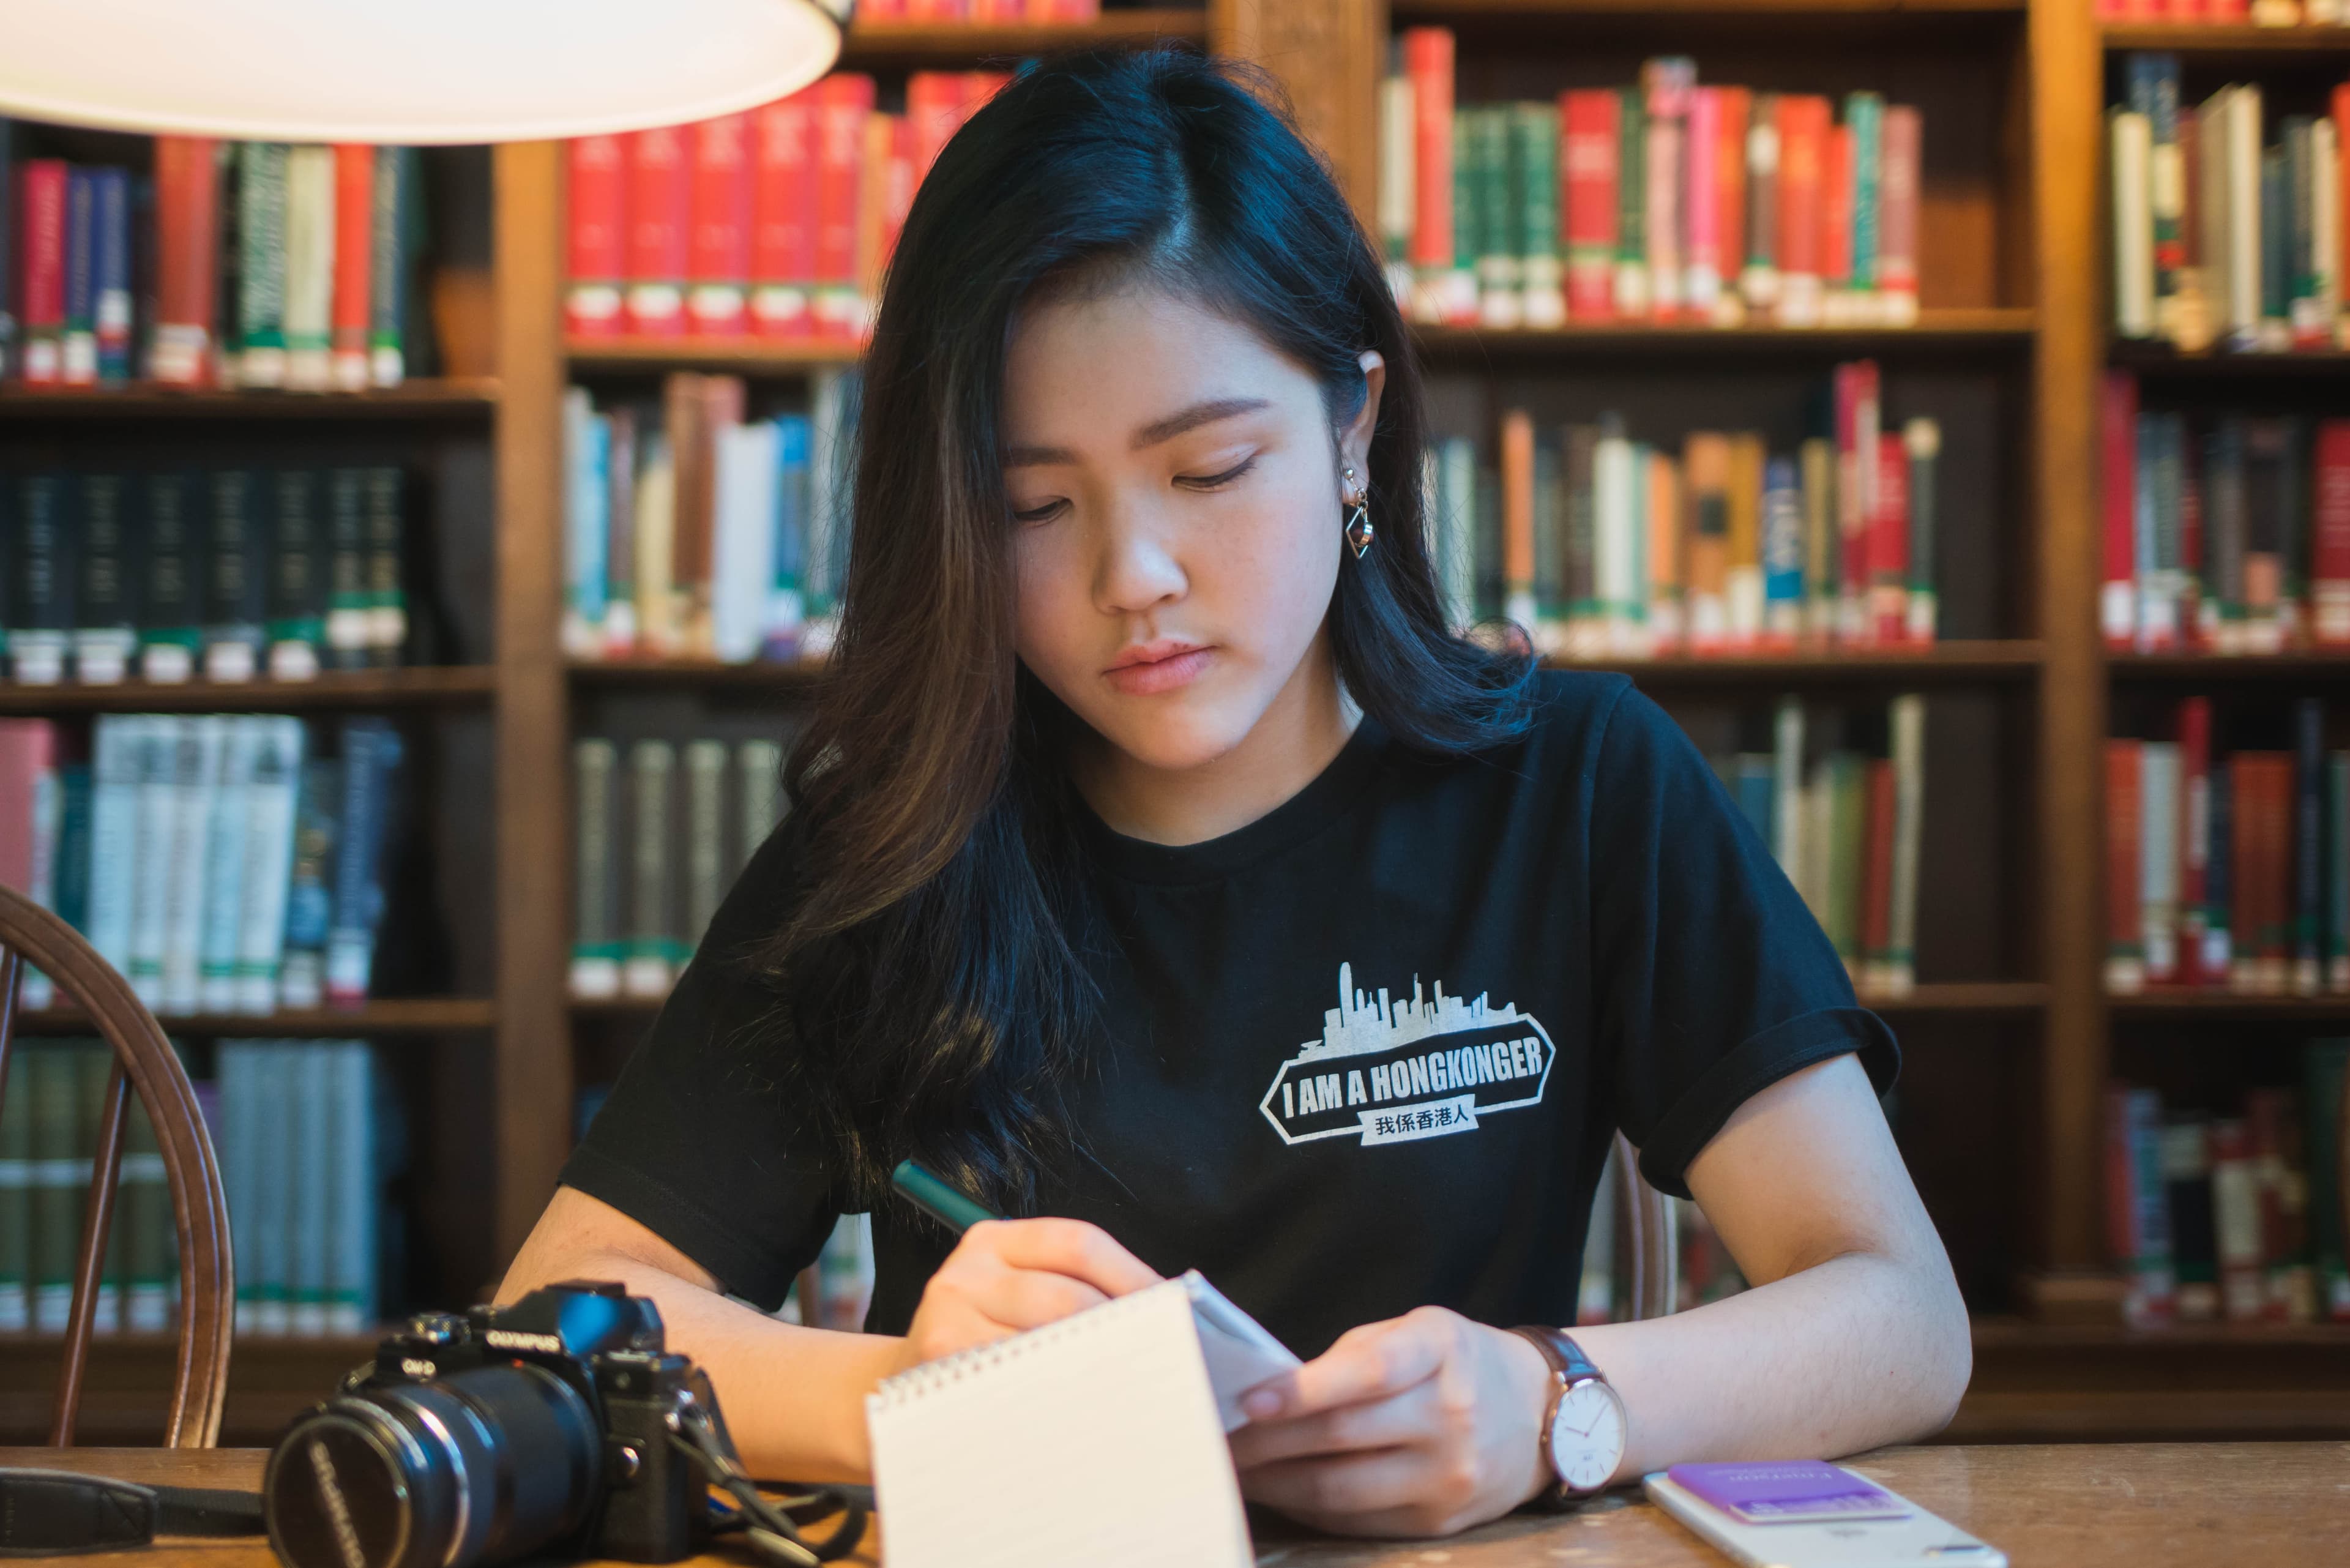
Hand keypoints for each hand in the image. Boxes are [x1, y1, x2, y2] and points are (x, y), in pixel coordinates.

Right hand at [894, 1218, 1160, 1372]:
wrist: (895, 1390)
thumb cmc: (979, 1344)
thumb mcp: (1012, 1297)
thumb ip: (1070, 1289)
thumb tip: (1159, 1308)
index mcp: (995, 1239)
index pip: (1078, 1243)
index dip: (1131, 1276)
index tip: (1171, 1308)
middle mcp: (968, 1268)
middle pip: (1067, 1296)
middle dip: (1121, 1331)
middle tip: (1159, 1359)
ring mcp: (949, 1313)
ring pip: (1046, 1342)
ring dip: (1094, 1369)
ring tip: (1127, 1387)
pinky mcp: (942, 1360)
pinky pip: (1017, 1378)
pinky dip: (1055, 1395)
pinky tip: (1077, 1409)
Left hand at [1227, 1307, 1555, 1537]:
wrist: (1540, 1415)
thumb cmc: (1456, 1363)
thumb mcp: (1418, 1332)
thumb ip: (1352, 1357)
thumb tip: (1266, 1392)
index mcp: (1441, 1350)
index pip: (1368, 1371)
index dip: (1305, 1388)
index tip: (1249, 1398)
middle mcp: (1452, 1415)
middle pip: (1342, 1437)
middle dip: (1266, 1443)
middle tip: (1214, 1438)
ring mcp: (1450, 1476)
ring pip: (1341, 1489)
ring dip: (1276, 1482)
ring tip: (1234, 1469)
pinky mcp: (1440, 1521)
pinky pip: (1356, 1520)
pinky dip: (1307, 1507)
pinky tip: (1279, 1490)